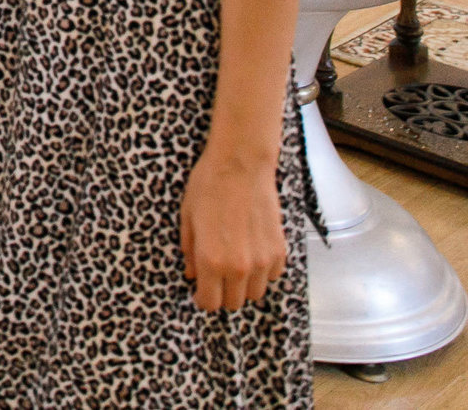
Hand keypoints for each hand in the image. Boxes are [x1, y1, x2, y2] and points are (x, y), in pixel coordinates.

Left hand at [179, 150, 287, 312]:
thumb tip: (192, 273)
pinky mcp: (279, 250)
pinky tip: (252, 252)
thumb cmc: (209, 186)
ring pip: (255, 294)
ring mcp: (263, 260)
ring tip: (235, 264)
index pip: (210, 303)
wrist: (240, 165)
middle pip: (234, 303)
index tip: (202, 291)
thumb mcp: (187, 218)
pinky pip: (272, 276)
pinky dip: (263, 271)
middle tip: (216, 276)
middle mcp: (239, 267)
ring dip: (244, 285)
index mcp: (211, 261)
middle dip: (223, 293)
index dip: (203, 299)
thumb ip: (190, 251)